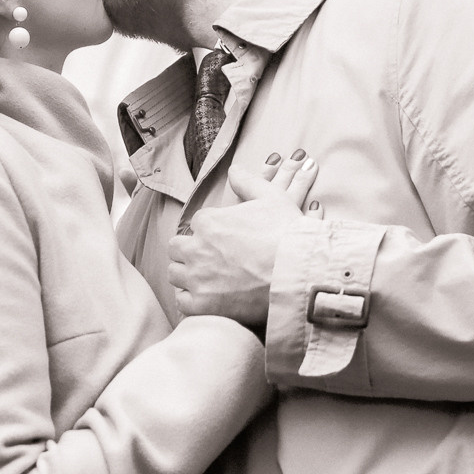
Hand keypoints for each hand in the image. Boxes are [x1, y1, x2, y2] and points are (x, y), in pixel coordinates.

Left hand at [168, 149, 319, 331]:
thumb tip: (234, 169)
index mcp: (208, 221)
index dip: (210, 231)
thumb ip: (248, 182)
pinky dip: (192, 299)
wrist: (297, 277)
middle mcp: (196, 248)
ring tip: (208, 278)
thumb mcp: (272, 198)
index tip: (224, 241)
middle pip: (177, 248)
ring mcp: (197, 278)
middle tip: (212, 259)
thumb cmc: (287, 235)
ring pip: (176, 273)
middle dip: (191, 251)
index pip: (196, 224)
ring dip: (188, 274)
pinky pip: (182, 301)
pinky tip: (207, 297)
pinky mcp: (202, 305)